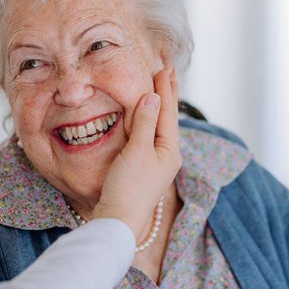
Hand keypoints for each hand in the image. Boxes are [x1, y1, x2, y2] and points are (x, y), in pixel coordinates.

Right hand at [93, 66, 180, 240]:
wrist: (118, 220)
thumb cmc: (128, 188)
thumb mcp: (137, 151)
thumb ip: (145, 123)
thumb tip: (153, 96)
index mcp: (170, 150)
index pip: (168, 112)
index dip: (165, 89)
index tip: (164, 67)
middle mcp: (166, 155)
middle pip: (167, 117)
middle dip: (167, 94)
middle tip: (168, 70)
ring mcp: (155, 162)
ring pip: (158, 125)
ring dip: (157, 104)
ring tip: (158, 87)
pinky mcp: (142, 167)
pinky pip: (148, 135)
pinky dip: (147, 120)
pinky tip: (144, 116)